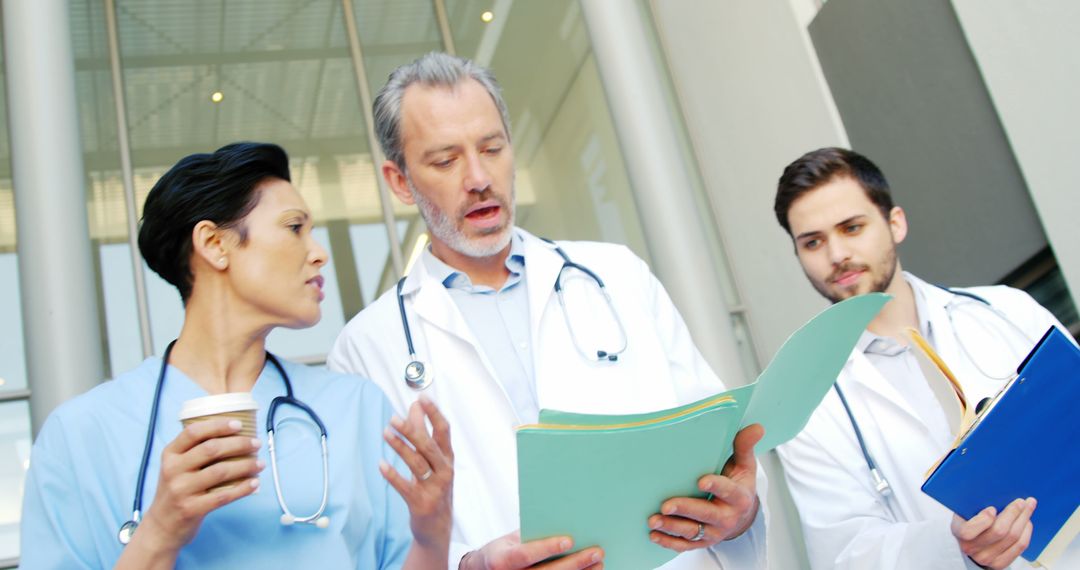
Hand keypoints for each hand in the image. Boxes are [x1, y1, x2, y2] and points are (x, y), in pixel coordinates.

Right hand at [136, 418, 263, 555]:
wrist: (161, 526)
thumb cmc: (177, 491)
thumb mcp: (176, 468)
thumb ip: (195, 452)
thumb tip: (235, 436)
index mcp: (170, 454)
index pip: (193, 432)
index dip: (218, 425)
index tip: (238, 424)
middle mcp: (173, 470)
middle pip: (211, 449)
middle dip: (239, 443)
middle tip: (256, 443)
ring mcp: (181, 490)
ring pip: (220, 471)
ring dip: (246, 465)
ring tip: (260, 463)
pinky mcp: (191, 509)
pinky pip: (223, 495)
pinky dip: (243, 488)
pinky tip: (255, 483)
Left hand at [380, 396, 454, 550]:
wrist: (438, 528)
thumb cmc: (434, 487)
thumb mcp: (432, 461)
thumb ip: (423, 433)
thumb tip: (415, 406)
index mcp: (447, 458)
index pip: (443, 431)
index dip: (434, 414)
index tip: (422, 398)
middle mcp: (444, 471)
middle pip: (429, 446)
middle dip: (413, 430)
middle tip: (394, 417)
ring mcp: (434, 488)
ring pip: (417, 464)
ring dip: (401, 447)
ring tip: (386, 433)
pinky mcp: (421, 503)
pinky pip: (405, 487)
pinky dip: (393, 476)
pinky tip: (381, 465)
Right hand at [459, 531, 602, 569]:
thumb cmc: (503, 550)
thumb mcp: (509, 539)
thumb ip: (531, 533)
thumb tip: (564, 519)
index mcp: (501, 560)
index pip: (525, 555)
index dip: (546, 548)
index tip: (569, 540)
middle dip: (575, 563)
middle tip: (596, 552)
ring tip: (599, 563)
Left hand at [648, 423, 762, 551]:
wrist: (740, 514)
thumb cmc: (738, 484)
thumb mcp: (744, 465)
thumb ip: (744, 446)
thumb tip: (756, 427)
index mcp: (739, 497)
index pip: (728, 491)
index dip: (716, 486)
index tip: (701, 481)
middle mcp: (727, 517)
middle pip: (706, 514)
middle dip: (685, 510)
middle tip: (666, 505)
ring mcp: (713, 532)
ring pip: (692, 531)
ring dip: (672, 527)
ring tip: (653, 520)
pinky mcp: (702, 541)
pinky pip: (685, 545)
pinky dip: (669, 542)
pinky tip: (654, 535)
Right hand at [951, 498, 1035, 568]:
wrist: (969, 543)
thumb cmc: (968, 520)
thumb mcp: (964, 511)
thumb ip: (974, 504)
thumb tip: (994, 490)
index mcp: (959, 533)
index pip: (969, 531)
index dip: (983, 520)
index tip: (992, 508)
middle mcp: (972, 549)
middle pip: (999, 531)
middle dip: (1013, 513)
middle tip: (1021, 501)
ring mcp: (986, 558)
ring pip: (1013, 538)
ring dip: (1024, 520)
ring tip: (1028, 508)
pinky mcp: (1000, 563)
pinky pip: (1019, 547)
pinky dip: (1026, 532)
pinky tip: (1027, 522)